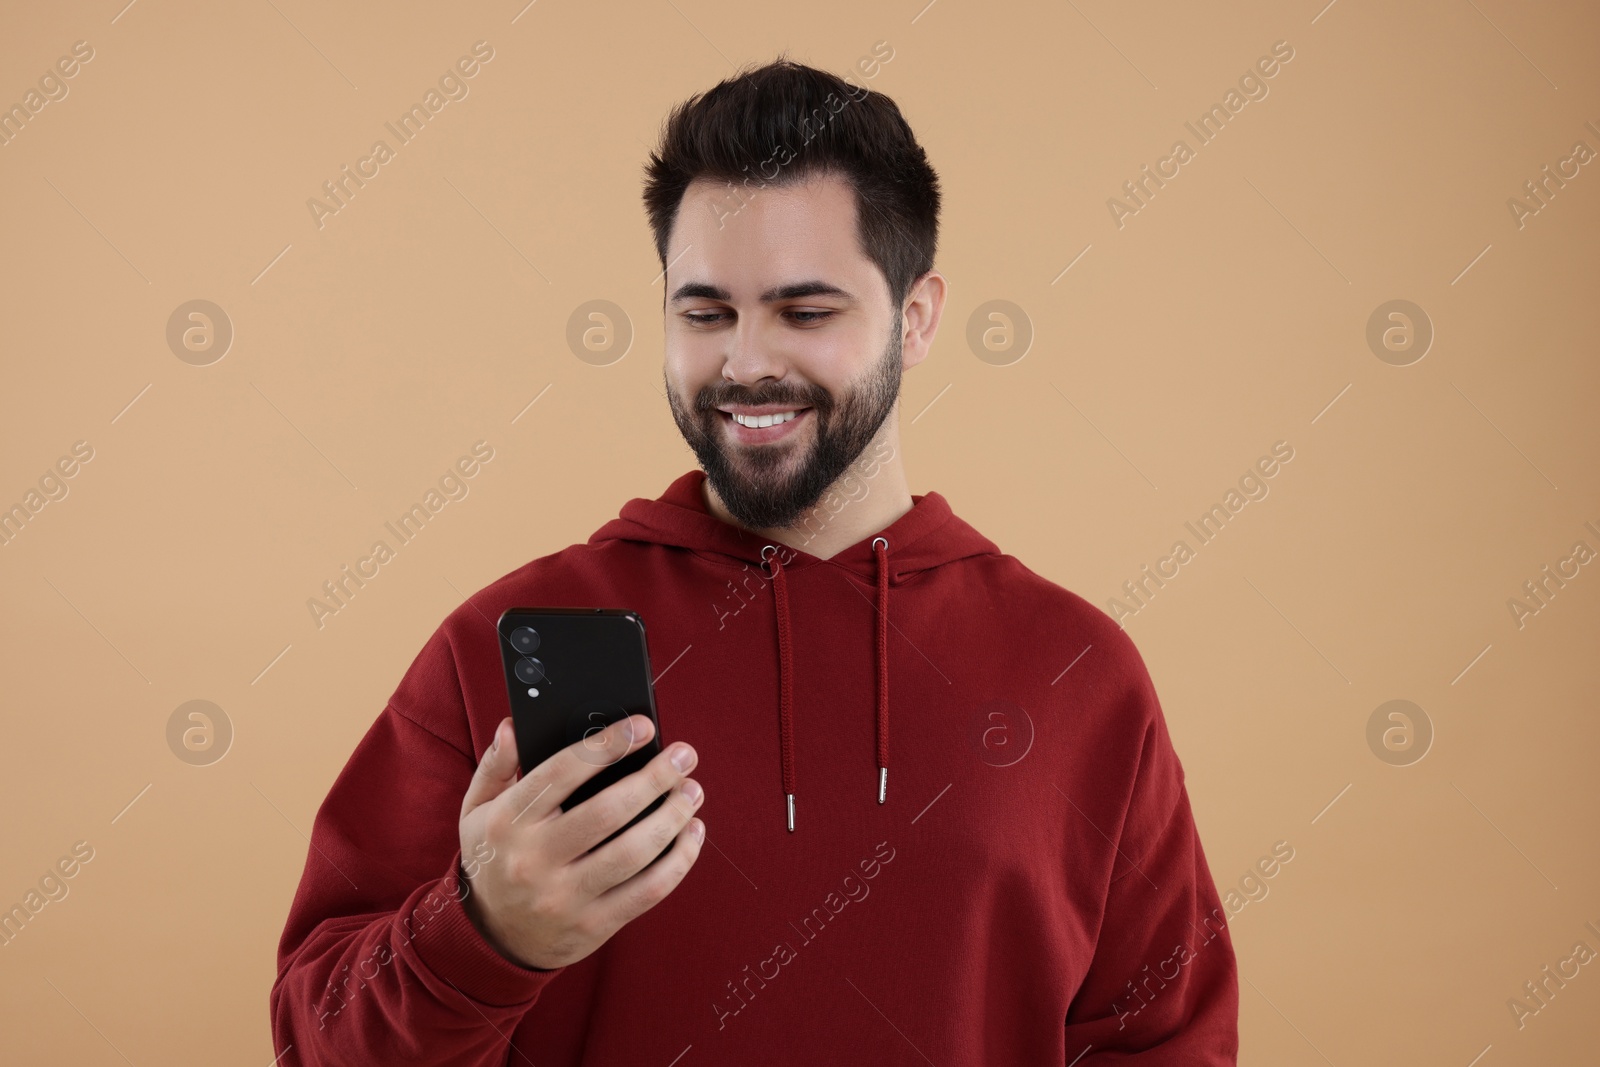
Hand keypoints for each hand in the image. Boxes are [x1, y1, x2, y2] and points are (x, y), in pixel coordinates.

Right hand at [458, 714, 704, 969]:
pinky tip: (692, 834)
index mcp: (509, 822)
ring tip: (691, 791)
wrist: (493, 937)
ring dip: (673, 816)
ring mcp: (565, 898)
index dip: (608, 745)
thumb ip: (496, 766)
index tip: (643, 726)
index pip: (563, 772)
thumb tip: (512, 727)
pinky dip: (679, 860)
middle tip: (683, 756)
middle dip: (655, 778)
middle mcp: (534, 860)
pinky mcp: (593, 926)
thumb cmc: (495, 857)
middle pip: (608, 811)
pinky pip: (647, 891)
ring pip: (634, 852)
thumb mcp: (478, 809)